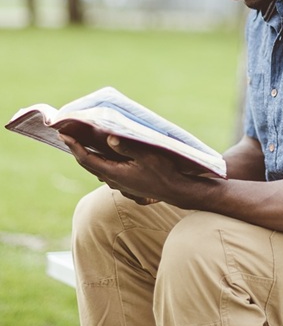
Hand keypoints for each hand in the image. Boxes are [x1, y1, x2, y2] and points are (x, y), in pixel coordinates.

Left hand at [59, 133, 197, 205]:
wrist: (175, 190)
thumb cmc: (163, 172)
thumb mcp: (147, 156)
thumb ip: (127, 147)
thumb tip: (109, 137)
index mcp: (114, 173)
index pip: (86, 159)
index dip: (74, 147)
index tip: (63, 135)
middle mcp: (113, 181)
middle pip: (87, 165)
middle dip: (76, 150)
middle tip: (67, 136)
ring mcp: (119, 184)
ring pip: (96, 169)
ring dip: (88, 156)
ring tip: (82, 143)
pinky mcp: (125, 184)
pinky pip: (106, 172)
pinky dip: (99, 162)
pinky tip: (103, 155)